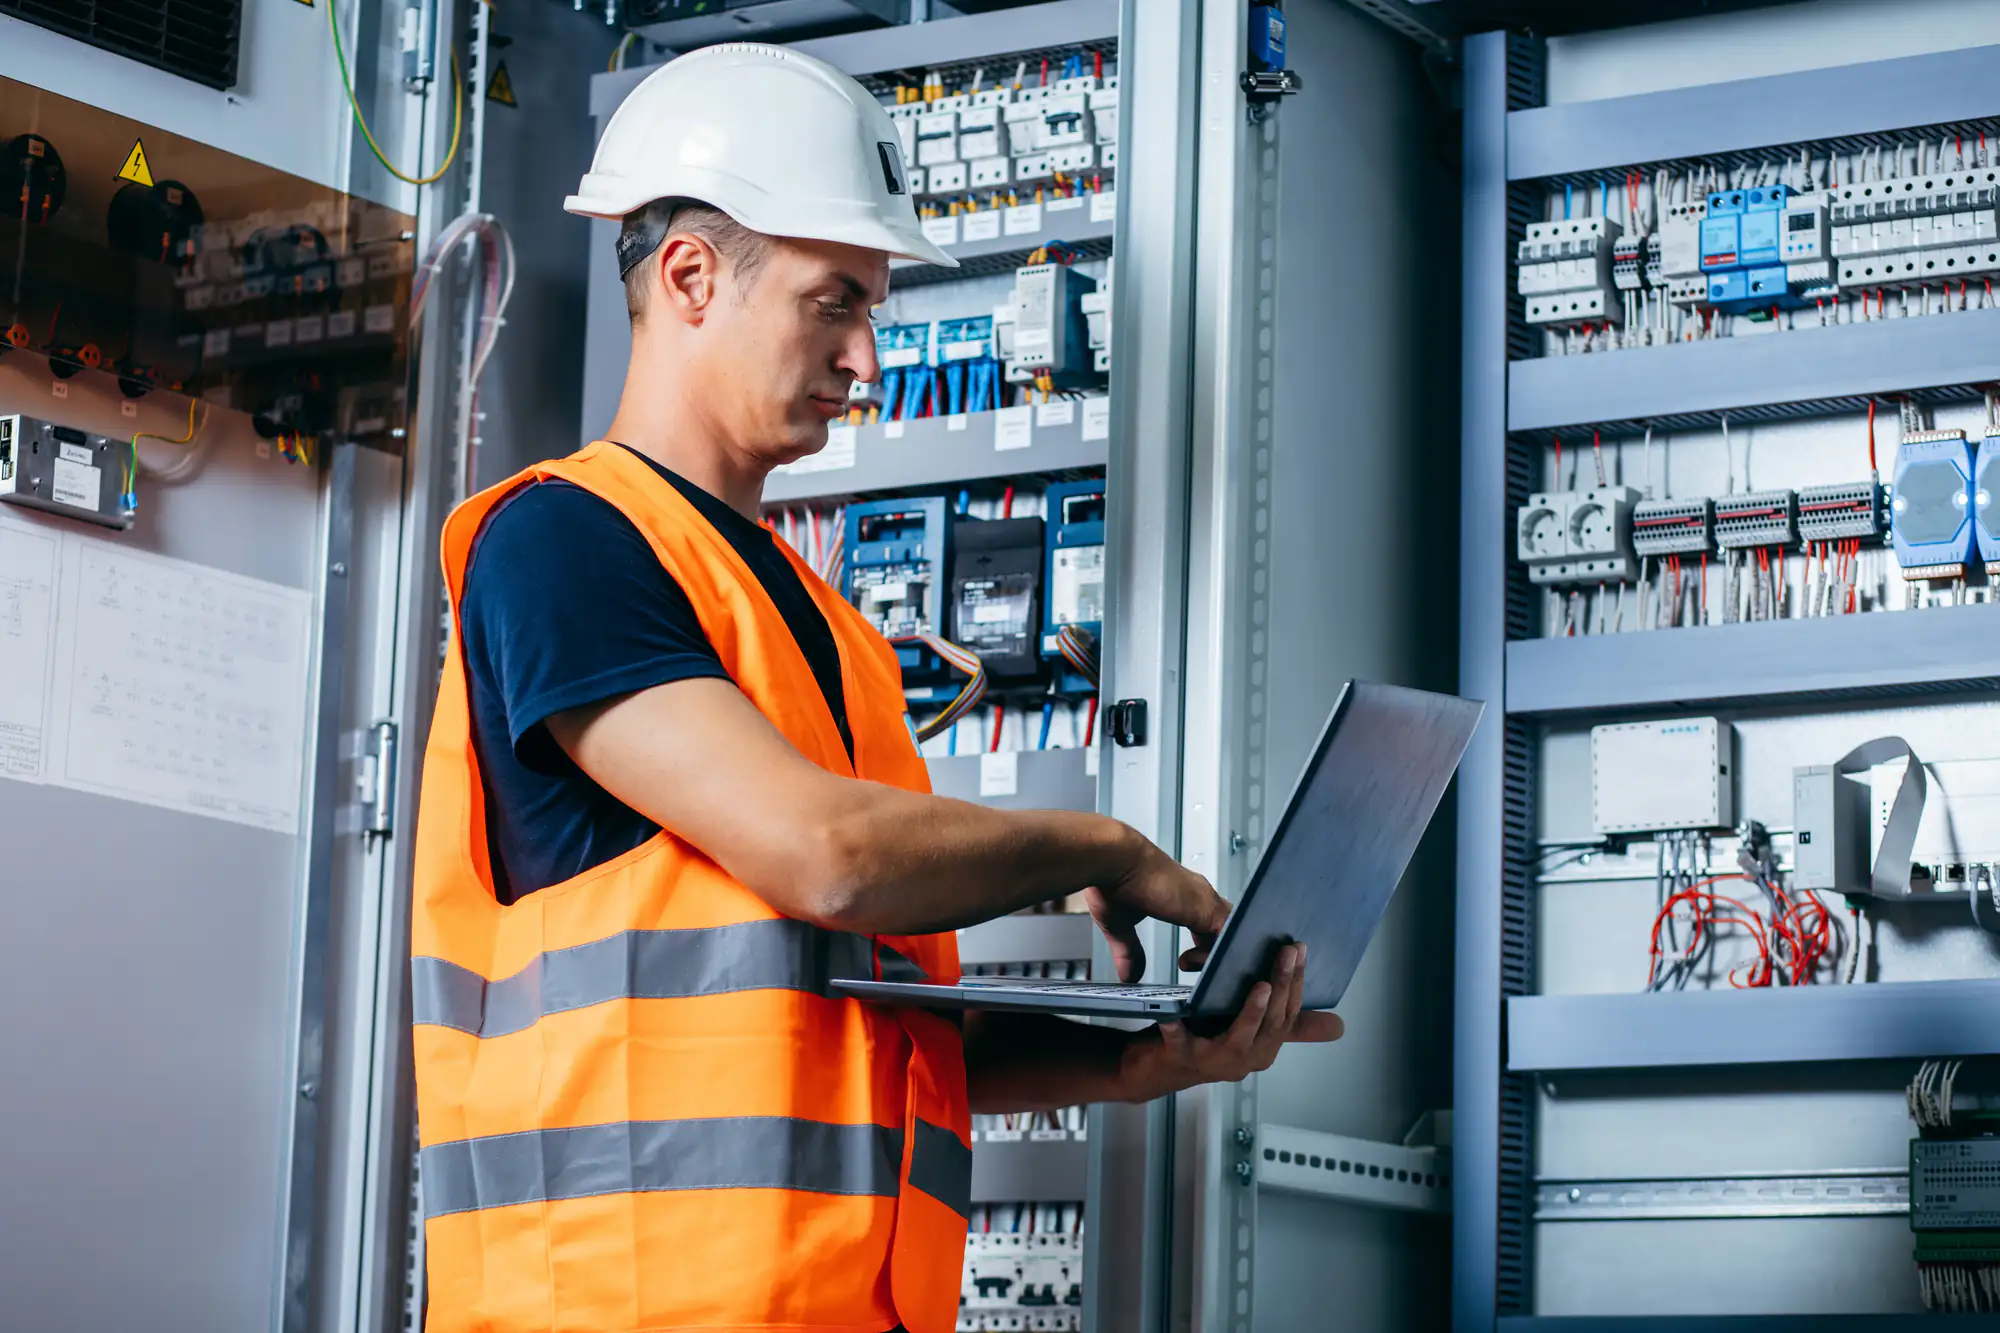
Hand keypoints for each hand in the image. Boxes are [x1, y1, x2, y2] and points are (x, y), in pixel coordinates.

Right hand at [1083, 836, 1230, 981]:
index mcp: (1178, 893)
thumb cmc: (1111, 878)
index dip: (1204, 942)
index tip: (1186, 959)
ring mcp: (1204, 899)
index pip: (1207, 919)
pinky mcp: (1207, 907)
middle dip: (1214, 950)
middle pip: (1225, 925)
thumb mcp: (1119, 925)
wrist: (1113, 860)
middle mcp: (1195, 893)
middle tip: (1191, 966)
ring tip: (1192, 967)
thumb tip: (1128, 973)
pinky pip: (1230, 934)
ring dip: (1217, 953)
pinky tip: (1203, 964)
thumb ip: (1129, 950)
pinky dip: (1223, 953)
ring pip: (1232, 930)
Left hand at [1115, 944, 1342, 1099]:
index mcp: (1264, 1047)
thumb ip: (1290, 1025)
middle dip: (1282, 985)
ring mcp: (1215, 1061)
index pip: (1288, 1013)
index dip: (1297, 982)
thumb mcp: (1252, 1031)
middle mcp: (1246, 1059)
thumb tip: (1339, 1025)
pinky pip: (1182, 1044)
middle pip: (1271, 1022)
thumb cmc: (1206, 1041)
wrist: (1157, 1068)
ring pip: (1241, 1038)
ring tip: (1259, 985)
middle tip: (1286, 952)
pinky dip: (1178, 1030)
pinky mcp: (1183, 1059)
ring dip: (1252, 1012)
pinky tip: (1172, 1017)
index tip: (1300, 949)